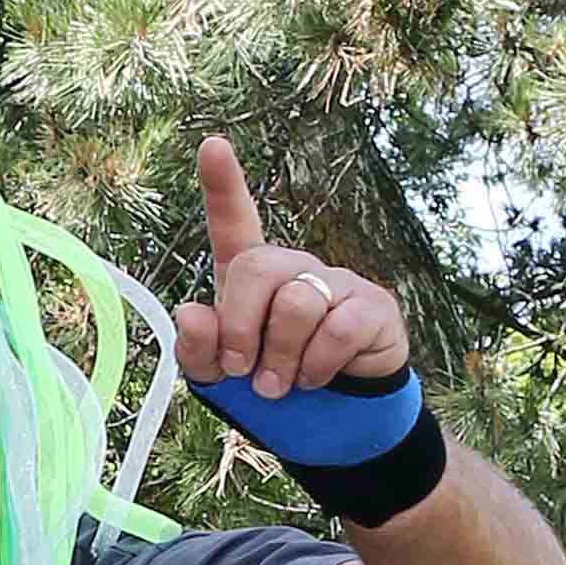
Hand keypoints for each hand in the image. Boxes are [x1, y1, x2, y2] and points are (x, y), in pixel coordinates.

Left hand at [176, 135, 408, 405]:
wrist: (333, 418)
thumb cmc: (270, 383)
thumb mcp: (220, 377)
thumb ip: (197, 349)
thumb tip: (191, 312)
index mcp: (251, 278)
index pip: (235, 223)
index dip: (223, 186)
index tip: (212, 146)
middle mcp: (294, 269)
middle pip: (256, 267)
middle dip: (241, 325)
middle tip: (244, 369)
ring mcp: (336, 283)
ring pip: (297, 302)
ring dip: (281, 357)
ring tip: (281, 383)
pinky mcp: (373, 307)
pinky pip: (337, 328)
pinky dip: (317, 365)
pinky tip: (317, 377)